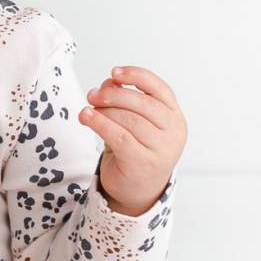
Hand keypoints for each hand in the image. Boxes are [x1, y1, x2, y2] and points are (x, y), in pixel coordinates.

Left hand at [79, 64, 185, 216]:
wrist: (137, 189)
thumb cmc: (135, 150)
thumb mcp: (133, 123)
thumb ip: (125, 103)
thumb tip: (107, 83)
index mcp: (174, 116)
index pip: (159, 88)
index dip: (136, 76)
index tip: (114, 72)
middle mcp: (174, 132)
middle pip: (143, 103)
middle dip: (114, 95)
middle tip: (93, 95)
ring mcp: (162, 149)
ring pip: (129, 120)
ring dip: (104, 110)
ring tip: (87, 109)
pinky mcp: (143, 163)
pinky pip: (119, 137)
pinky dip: (100, 124)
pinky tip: (86, 118)